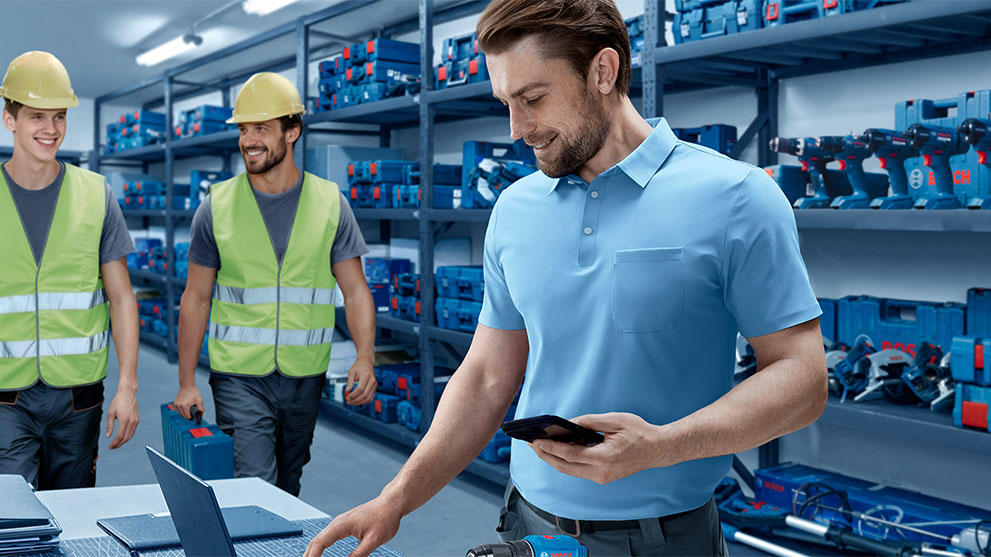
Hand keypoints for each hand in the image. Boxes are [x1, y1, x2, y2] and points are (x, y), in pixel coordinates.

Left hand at [106, 389, 138, 449]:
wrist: (128, 393)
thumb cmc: (118, 401)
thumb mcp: (110, 413)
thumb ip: (110, 426)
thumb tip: (108, 436)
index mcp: (124, 420)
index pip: (120, 436)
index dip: (114, 443)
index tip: (110, 447)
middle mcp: (132, 421)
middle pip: (126, 438)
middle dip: (119, 444)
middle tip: (112, 447)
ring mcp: (135, 421)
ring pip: (130, 435)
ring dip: (123, 441)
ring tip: (117, 443)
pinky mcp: (137, 420)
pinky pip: (133, 431)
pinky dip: (128, 436)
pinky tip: (122, 437)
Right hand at [175, 384, 204, 419]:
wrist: (187, 385)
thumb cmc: (193, 392)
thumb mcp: (199, 400)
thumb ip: (201, 408)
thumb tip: (201, 414)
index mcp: (184, 406)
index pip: (187, 417)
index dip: (191, 417)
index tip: (194, 416)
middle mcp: (179, 406)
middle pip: (183, 416)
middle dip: (188, 415)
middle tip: (193, 413)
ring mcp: (177, 404)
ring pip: (180, 413)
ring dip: (185, 413)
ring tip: (190, 410)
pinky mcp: (176, 403)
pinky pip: (179, 409)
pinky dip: (182, 410)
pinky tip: (186, 408)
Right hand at [305, 496, 400, 556]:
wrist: (391, 504)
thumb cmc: (385, 518)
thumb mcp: (373, 540)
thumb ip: (359, 555)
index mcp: (341, 525)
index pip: (319, 543)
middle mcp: (337, 523)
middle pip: (315, 542)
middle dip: (308, 556)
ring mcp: (339, 524)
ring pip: (319, 539)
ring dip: (312, 552)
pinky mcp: (343, 526)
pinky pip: (326, 538)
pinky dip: (319, 548)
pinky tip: (318, 555)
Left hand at [345, 359, 375, 406]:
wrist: (366, 362)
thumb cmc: (358, 367)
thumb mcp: (351, 372)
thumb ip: (349, 382)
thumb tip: (347, 391)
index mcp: (366, 376)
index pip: (360, 389)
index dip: (353, 395)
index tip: (347, 397)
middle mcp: (372, 381)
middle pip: (365, 395)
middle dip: (355, 400)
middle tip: (348, 401)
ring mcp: (375, 385)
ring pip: (368, 398)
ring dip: (359, 402)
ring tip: (351, 402)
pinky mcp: (374, 388)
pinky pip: (370, 398)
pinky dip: (363, 401)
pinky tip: (357, 401)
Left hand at [530, 412, 668, 484]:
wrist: (658, 450)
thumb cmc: (639, 432)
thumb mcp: (614, 420)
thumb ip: (589, 422)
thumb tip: (568, 423)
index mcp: (604, 457)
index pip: (569, 454)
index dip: (549, 448)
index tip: (535, 441)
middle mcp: (601, 472)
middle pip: (565, 466)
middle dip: (546, 455)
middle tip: (531, 444)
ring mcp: (602, 477)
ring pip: (570, 471)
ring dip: (554, 460)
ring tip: (541, 447)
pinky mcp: (603, 478)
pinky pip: (579, 471)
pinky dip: (567, 461)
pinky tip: (560, 450)